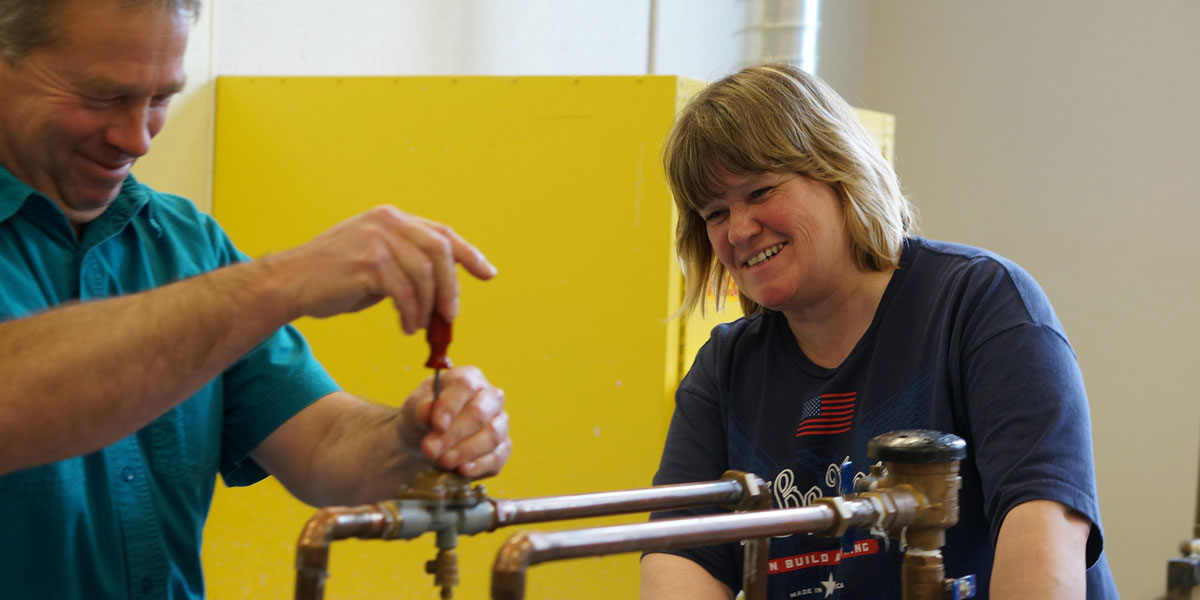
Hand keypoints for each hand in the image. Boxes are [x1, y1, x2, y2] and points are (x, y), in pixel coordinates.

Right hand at [267, 205, 496, 332]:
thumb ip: (406, 264)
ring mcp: (377, 240)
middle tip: (451, 316)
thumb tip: (442, 289)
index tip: (488, 273)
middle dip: (452, 287)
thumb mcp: (375, 261)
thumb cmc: (332, 278)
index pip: (442, 233)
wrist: (289, 283)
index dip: (469, 254)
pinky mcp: (368, 263)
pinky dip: (411, 313)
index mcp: (391, 218)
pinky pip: (405, 293)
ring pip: (425, 275)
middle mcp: (387, 222)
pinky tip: (406, 326)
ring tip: (420, 325)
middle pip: (440, 252)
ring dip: (429, 306)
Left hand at [400, 365, 510, 477]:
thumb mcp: (415, 407)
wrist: (427, 438)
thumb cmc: (424, 415)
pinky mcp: (502, 447)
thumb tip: (427, 412)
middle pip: (480, 413)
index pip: (466, 386)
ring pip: (492, 436)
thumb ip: (420, 407)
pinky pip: (498, 456)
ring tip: (443, 461)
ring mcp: (500, 422)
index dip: (451, 405)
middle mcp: (490, 397)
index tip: (436, 425)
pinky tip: (463, 470)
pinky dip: (480, 465)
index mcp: (469, 378)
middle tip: (431, 450)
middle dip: (454, 434)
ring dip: (466, 451)